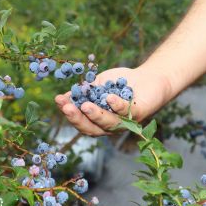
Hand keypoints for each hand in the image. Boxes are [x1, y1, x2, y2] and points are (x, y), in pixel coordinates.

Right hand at [54, 66, 171, 135]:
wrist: (147, 77)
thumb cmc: (120, 82)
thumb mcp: (97, 85)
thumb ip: (84, 92)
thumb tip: (63, 97)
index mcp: (98, 120)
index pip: (81, 121)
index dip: (69, 112)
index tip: (58, 100)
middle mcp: (110, 126)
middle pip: (92, 128)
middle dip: (78, 118)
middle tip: (67, 108)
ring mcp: (125, 122)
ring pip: (108, 124)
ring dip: (96, 115)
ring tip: (85, 106)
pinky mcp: (139, 114)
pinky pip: (126, 113)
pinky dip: (117, 105)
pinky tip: (108, 97)